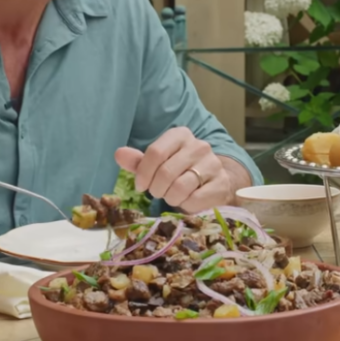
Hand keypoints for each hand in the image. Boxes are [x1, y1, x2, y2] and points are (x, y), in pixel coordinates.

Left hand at [114, 127, 233, 212]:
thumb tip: (119, 154)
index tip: (140, 186)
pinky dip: (185, 205)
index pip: (155, 152)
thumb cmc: (180, 173)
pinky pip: (194, 199)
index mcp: (180, 135)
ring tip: (172, 196)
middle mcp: (199, 146)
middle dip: (156, 188)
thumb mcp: (158, 165)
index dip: (143, 173)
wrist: (213, 185)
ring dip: (170, 197)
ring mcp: (213, 164)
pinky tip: (187, 200)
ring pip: (179, 187)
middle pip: (165, 172)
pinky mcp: (221, 184)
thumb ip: (139, 161)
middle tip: (157, 193)